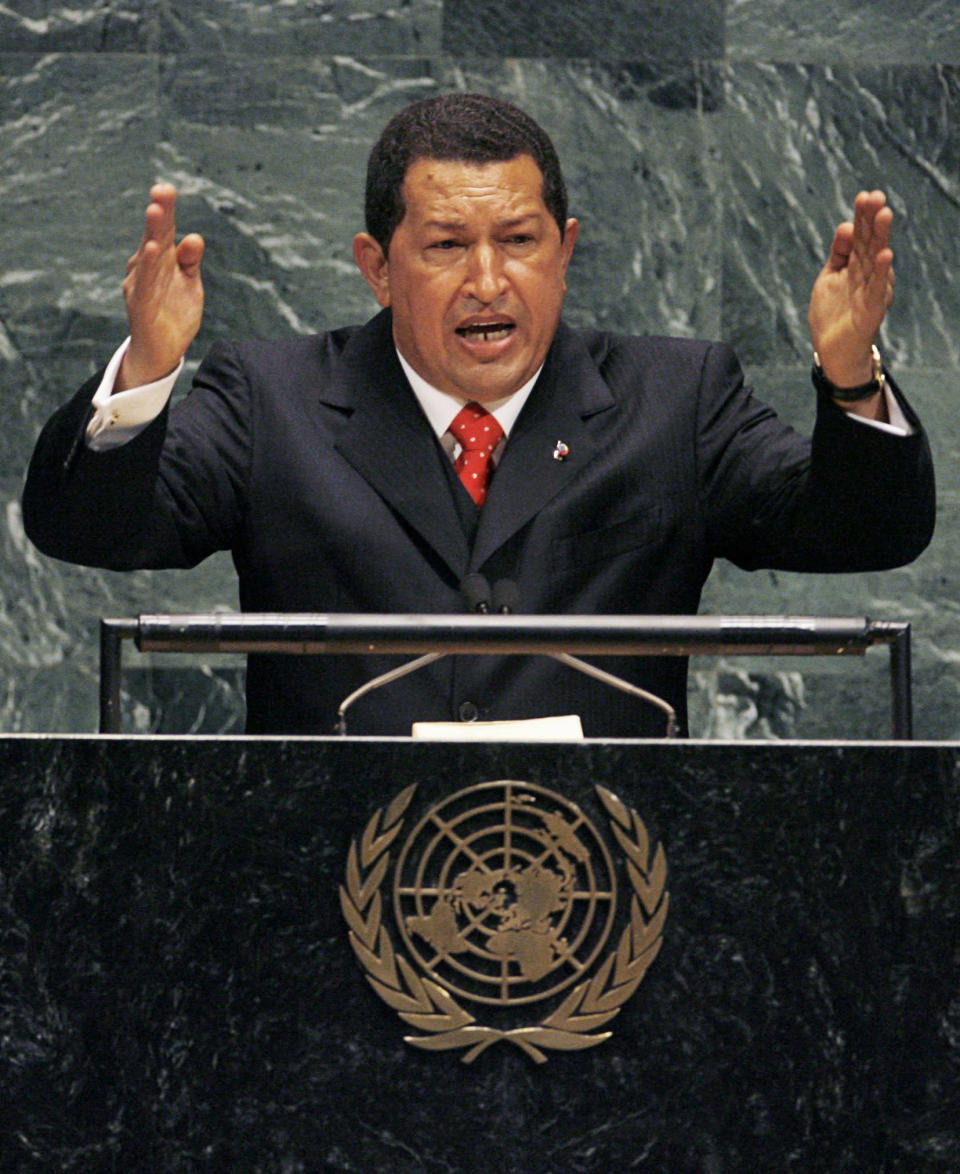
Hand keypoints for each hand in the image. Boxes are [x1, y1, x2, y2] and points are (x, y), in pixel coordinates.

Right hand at [116, 183, 204, 391]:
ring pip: (148, 257)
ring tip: (155, 211)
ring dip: (152, 234)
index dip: (166, 210)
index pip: (164, 231)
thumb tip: (195, 237)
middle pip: (154, 237)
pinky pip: (146, 284)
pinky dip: (149, 267)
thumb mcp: (189, 284)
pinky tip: (152, 251)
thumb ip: (191, 261)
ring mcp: (141, 285)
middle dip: (159, 213)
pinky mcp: (141, 305)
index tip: (167, 188)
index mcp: (160, 260)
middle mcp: (146, 268)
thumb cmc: (174, 312)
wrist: (162, 351)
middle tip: (162, 190)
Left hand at [808, 189, 893, 388]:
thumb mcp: (829, 277)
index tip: (863, 195)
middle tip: (876, 195)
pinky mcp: (871, 309)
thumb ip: (838, 253)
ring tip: (884, 215)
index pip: (861, 236)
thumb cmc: (833, 313)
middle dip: (872, 219)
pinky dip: (881, 272)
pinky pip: (877, 288)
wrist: (833, 351)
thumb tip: (846, 225)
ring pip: (876, 260)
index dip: (862, 217)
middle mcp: (867, 275)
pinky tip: (885, 255)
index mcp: (856, 266)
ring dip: (880, 237)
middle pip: (870, 242)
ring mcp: (871, 291)